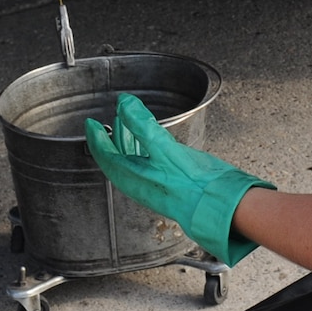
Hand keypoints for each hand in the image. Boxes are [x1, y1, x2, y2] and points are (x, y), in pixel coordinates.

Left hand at [84, 92, 274, 264]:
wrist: (221, 205)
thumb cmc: (193, 185)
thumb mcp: (164, 148)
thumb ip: (142, 125)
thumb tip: (125, 105)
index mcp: (134, 177)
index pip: (105, 155)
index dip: (96, 138)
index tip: (90, 124)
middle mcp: (141, 183)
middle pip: (117, 159)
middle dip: (110, 139)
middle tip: (106, 123)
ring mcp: (155, 185)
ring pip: (132, 162)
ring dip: (127, 143)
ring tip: (128, 126)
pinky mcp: (170, 184)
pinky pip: (148, 164)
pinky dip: (144, 148)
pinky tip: (154, 143)